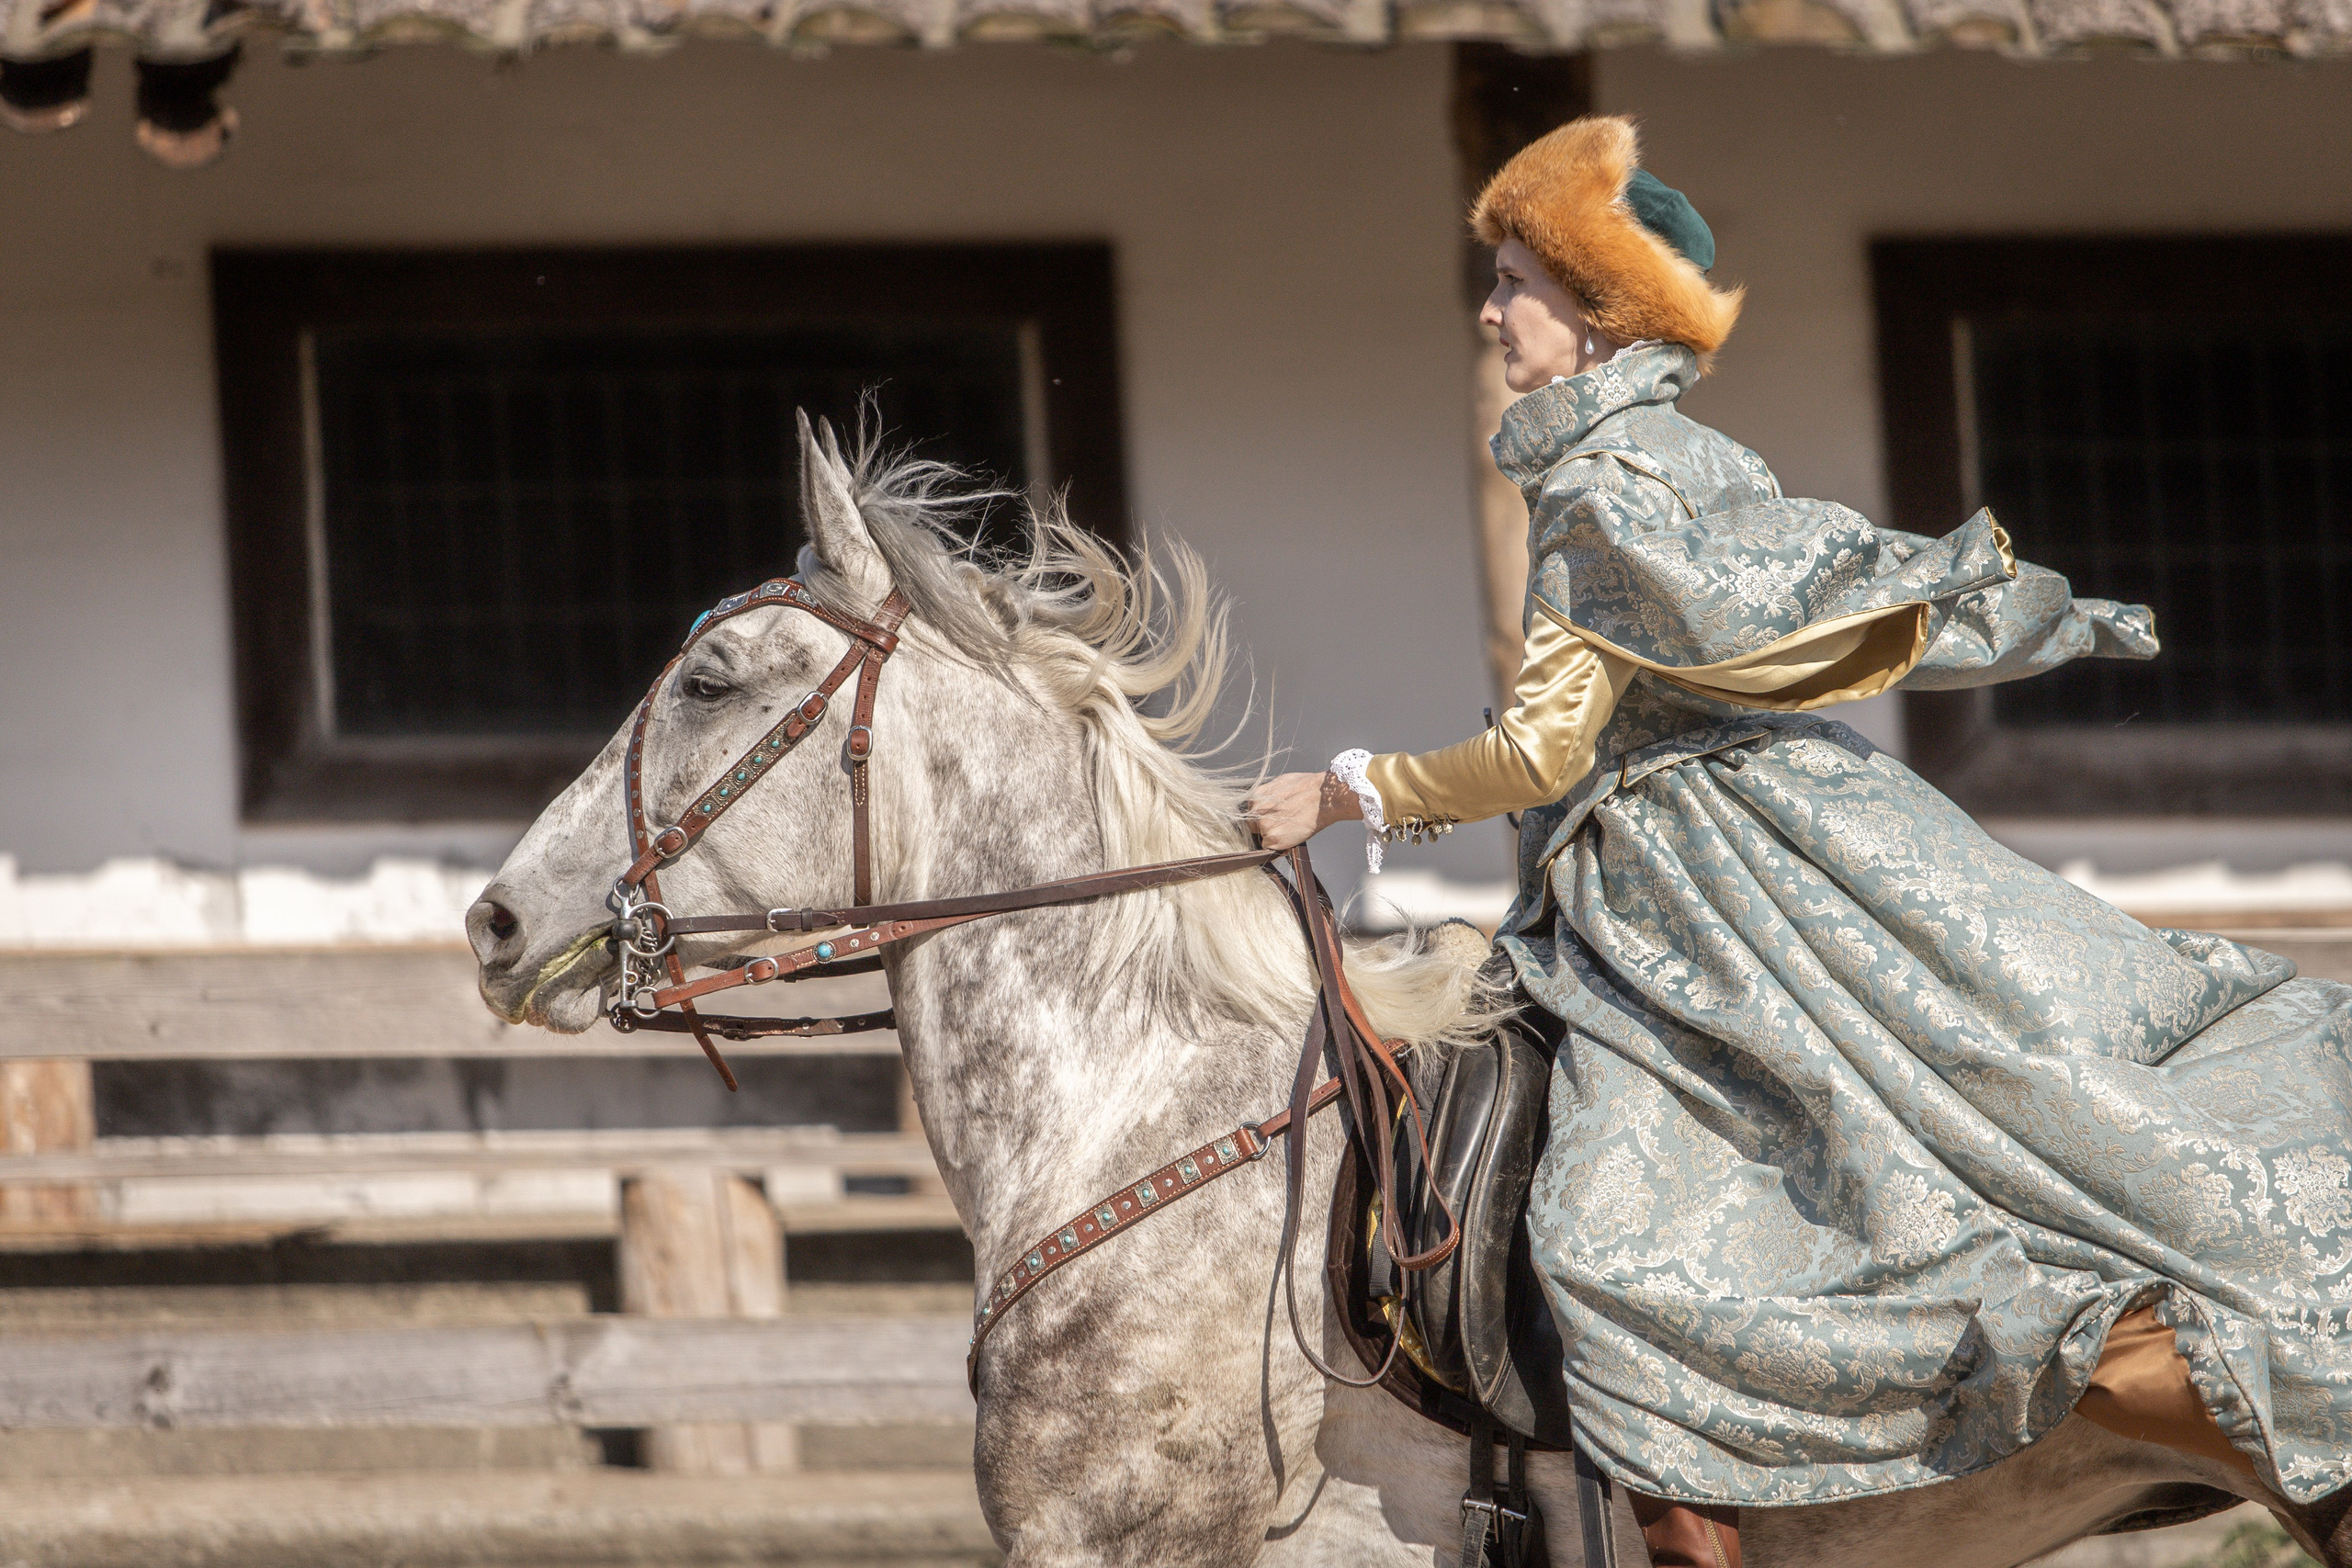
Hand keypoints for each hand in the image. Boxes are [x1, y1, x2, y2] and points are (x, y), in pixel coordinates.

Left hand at [1244, 770, 1362, 850]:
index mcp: (1255, 797)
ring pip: (1262, 836)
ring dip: (1273, 835)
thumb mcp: (1280, 785)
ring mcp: (1263, 826)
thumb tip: (1266, 803)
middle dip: (1266, 826)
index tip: (1272, 818)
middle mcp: (1255, 811)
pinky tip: (1291, 834)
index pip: (1251, 813)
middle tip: (1283, 823)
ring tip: (1290, 827)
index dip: (1263, 816)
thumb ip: (1268, 796)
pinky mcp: (1273, 839)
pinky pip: (1269, 847)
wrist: (1321, 798)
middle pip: (1253, 826)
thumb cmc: (1307, 788)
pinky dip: (1279, 844)